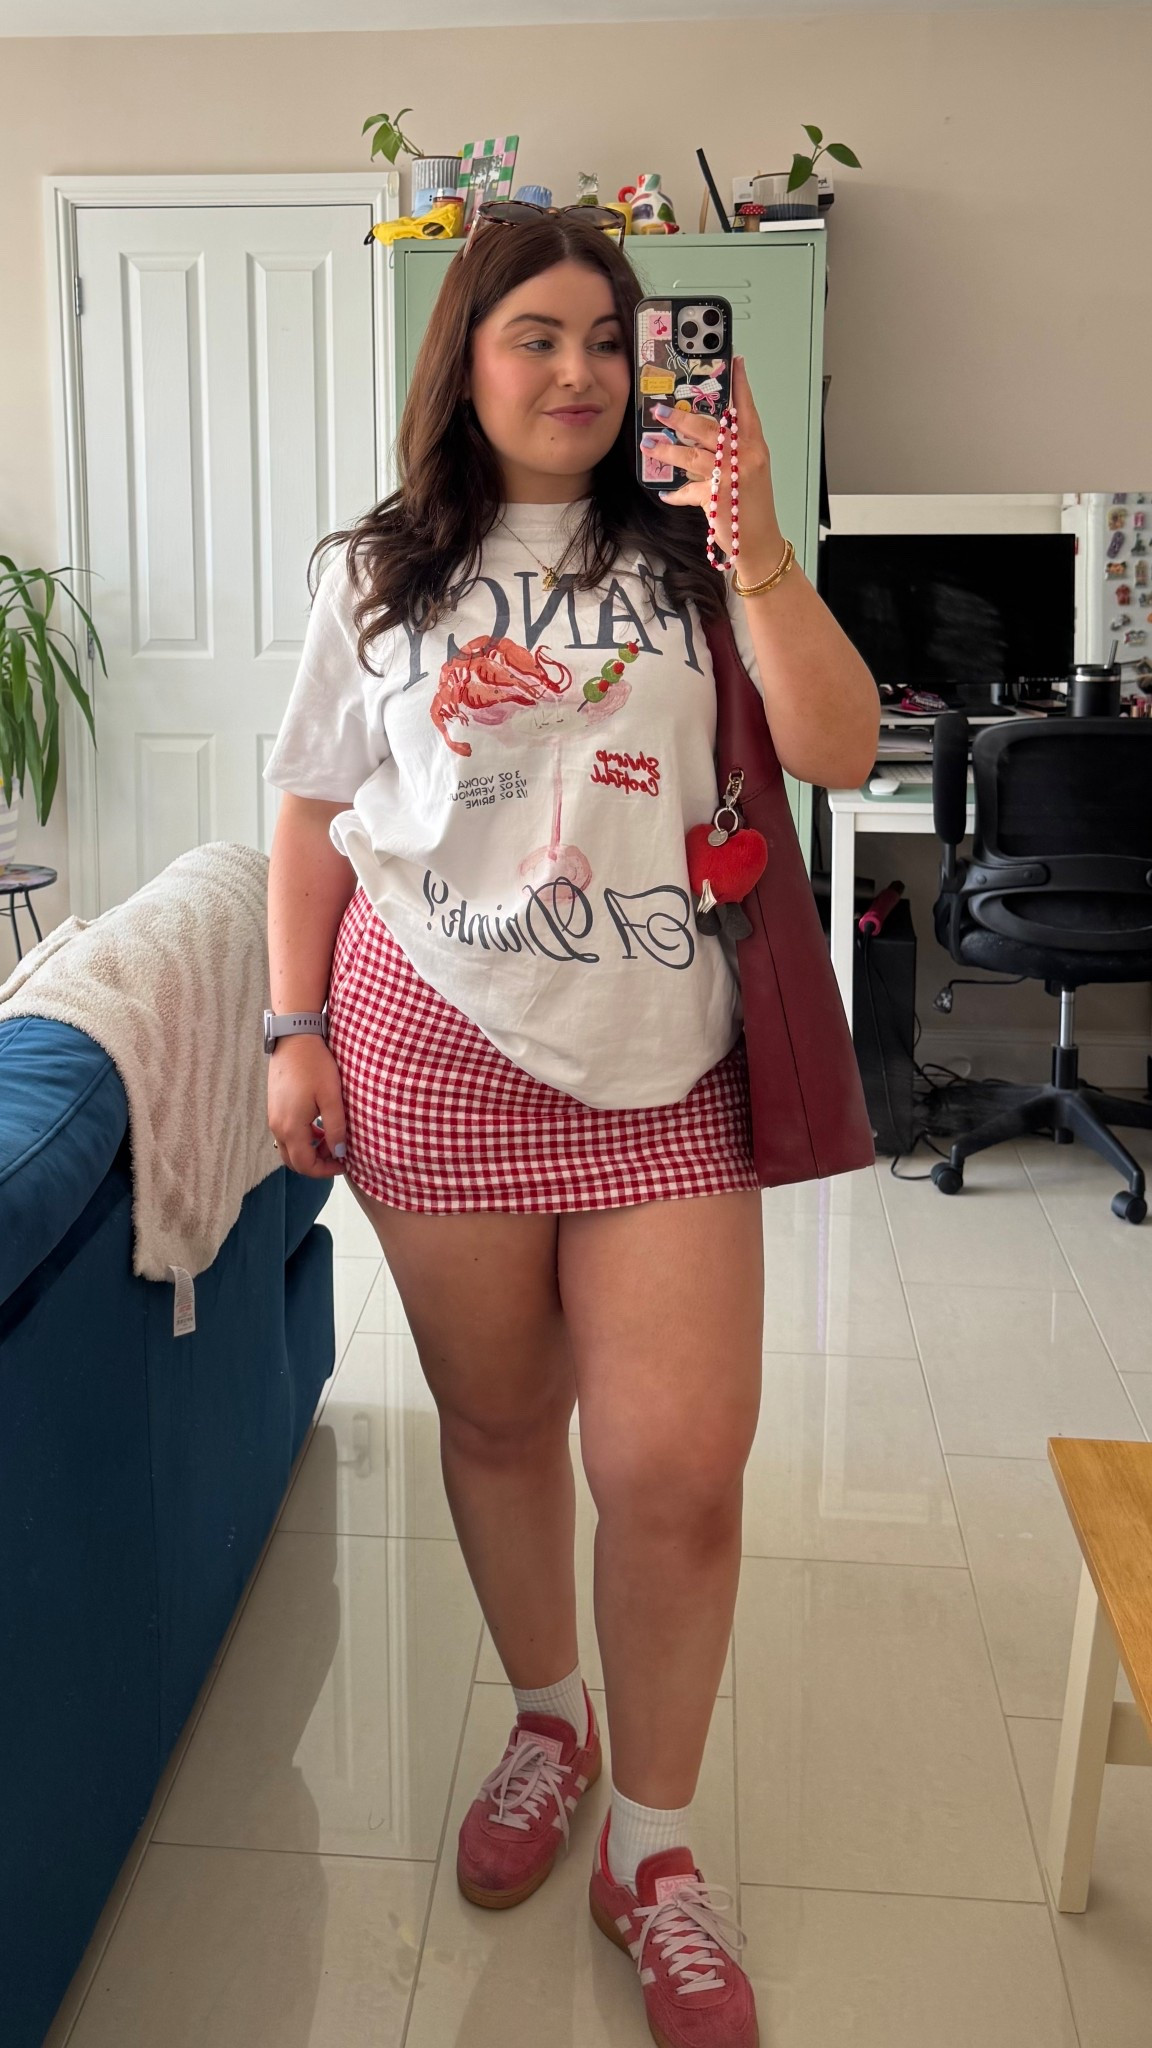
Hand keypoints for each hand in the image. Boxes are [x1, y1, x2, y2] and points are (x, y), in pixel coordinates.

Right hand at [267, 1035, 347, 1178]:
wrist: (294, 1039)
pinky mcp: (274, 1108)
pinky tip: (318, 1127)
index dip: (326, 1170)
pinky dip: (302, 1139)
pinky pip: (286, 1134)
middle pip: (294, 1162)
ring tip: (331, 1139)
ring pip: (289, 1149)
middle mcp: (278, 1127)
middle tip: (338, 1155)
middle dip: (317, 1164)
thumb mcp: (332, 1098)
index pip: (306, 1165)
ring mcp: (273, 1117)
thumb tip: (340, 1152)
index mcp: (292, 1127)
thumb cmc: (315, 1066)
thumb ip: (336, 1128)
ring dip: (310, 1151)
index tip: (345, 1163)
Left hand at [640, 355, 784, 579]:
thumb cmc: (752, 507)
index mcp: (754, 447)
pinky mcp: (716, 499)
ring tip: (649, 445)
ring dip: (667, 450)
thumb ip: (729, 454)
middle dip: (681, 419)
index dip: (740, 386)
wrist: (759, 542)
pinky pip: (688, 491)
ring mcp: (731, 477)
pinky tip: (666, 493)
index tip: (735, 362)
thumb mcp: (749, 473)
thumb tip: (698, 442)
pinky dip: (676, 493)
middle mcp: (745, 458)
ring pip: (692, 456)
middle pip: (709, 429)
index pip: (747, 410)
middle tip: (659, 411)